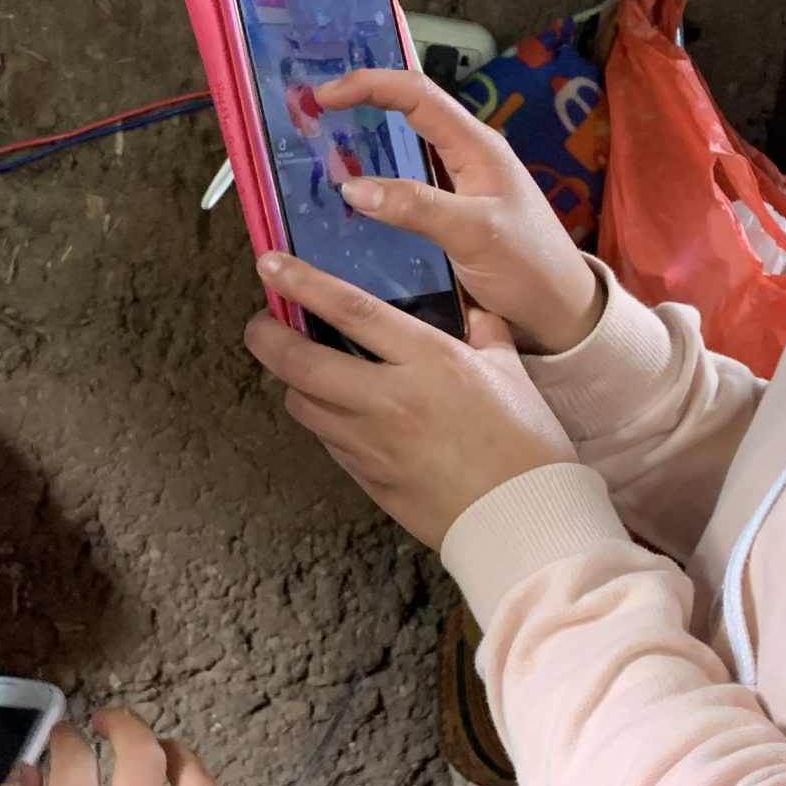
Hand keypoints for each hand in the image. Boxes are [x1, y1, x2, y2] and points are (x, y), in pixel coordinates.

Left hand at [246, 253, 575, 549]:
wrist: (519, 520)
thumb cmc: (526, 444)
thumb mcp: (511, 374)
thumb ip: (485, 334)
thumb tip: (474, 311)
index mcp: (429, 361)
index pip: (351, 311)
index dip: (303, 284)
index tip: (270, 265)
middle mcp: (390, 399)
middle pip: (303, 362)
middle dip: (268, 338)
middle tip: (259, 324)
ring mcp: (372, 443)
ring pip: (305, 405)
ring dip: (294, 383)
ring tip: (300, 369)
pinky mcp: (368, 479)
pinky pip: (329, 441)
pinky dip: (323, 421)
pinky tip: (336, 412)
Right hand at [311, 68, 605, 354]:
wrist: (560, 314)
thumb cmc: (530, 267)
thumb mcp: (474, 233)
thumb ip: (417, 207)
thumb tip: (352, 187)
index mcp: (477, 146)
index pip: (416, 94)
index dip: (368, 85)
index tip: (323, 96)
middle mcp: (465, 157)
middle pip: (405, 112)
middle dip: (358, 105)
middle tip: (311, 116)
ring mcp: (456, 186)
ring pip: (402, 150)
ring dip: (362, 144)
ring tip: (318, 150)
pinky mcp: (449, 215)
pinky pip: (404, 187)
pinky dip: (373, 184)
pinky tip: (347, 200)